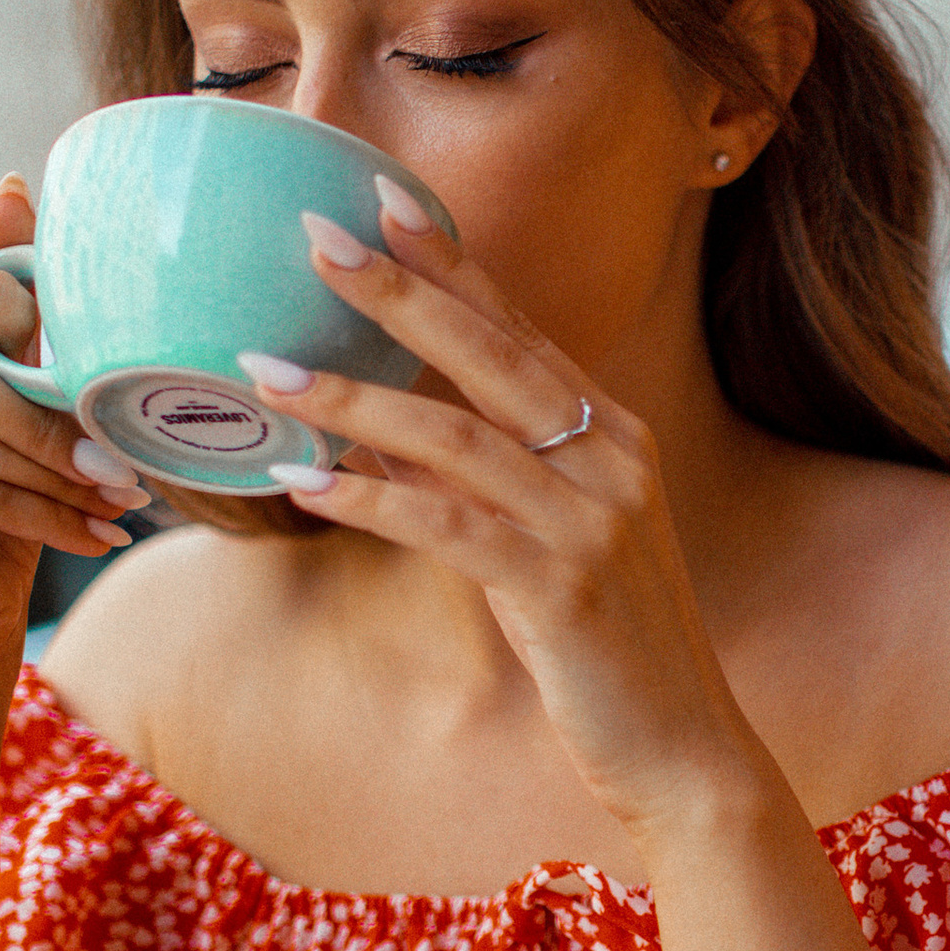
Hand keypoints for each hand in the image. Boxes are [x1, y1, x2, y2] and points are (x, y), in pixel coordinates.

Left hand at [253, 193, 768, 844]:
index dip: (452, 263)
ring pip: (457, 436)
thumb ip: (475, 482)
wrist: (683, 752)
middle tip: (315, 235)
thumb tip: (367, 433)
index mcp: (614, 436)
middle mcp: (612, 461)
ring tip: (267, 372)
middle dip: (399, 291)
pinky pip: (451, 528)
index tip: (381, 199)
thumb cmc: (605, 650)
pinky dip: (373, 501)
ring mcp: (594, 523)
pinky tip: (307, 487)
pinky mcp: (565, 589)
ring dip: (354, 399)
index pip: (520, 329)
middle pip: (490, 355)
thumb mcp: (546, 547)